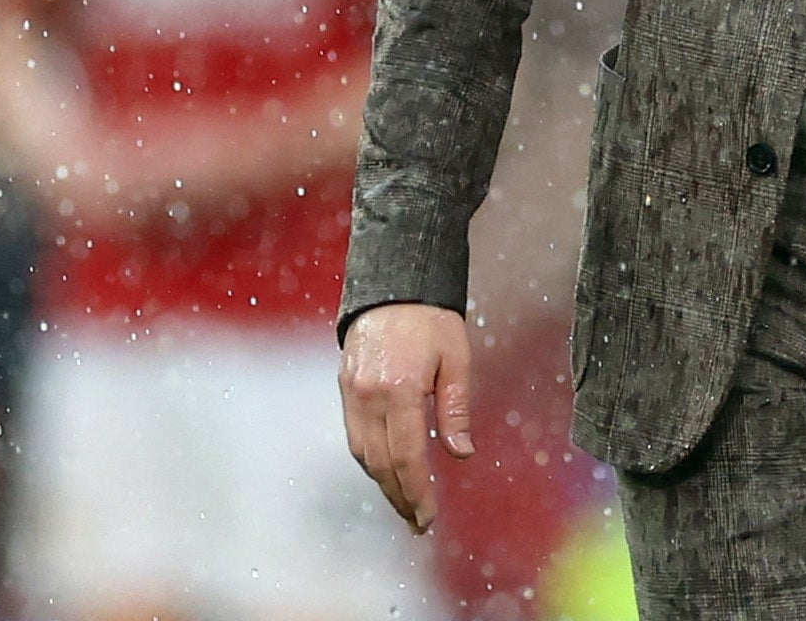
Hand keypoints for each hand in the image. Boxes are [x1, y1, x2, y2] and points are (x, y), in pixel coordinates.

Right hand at [338, 302, 473, 533]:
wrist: (393, 283)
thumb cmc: (431, 320)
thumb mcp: (456, 360)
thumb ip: (456, 409)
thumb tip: (461, 453)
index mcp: (399, 389)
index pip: (406, 457)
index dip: (417, 492)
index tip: (428, 517)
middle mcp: (368, 395)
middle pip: (380, 464)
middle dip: (399, 497)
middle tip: (418, 522)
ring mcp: (351, 391)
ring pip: (362, 453)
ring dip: (382, 483)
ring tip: (404, 504)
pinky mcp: (344, 386)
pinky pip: (354, 434)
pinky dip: (369, 459)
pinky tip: (385, 471)